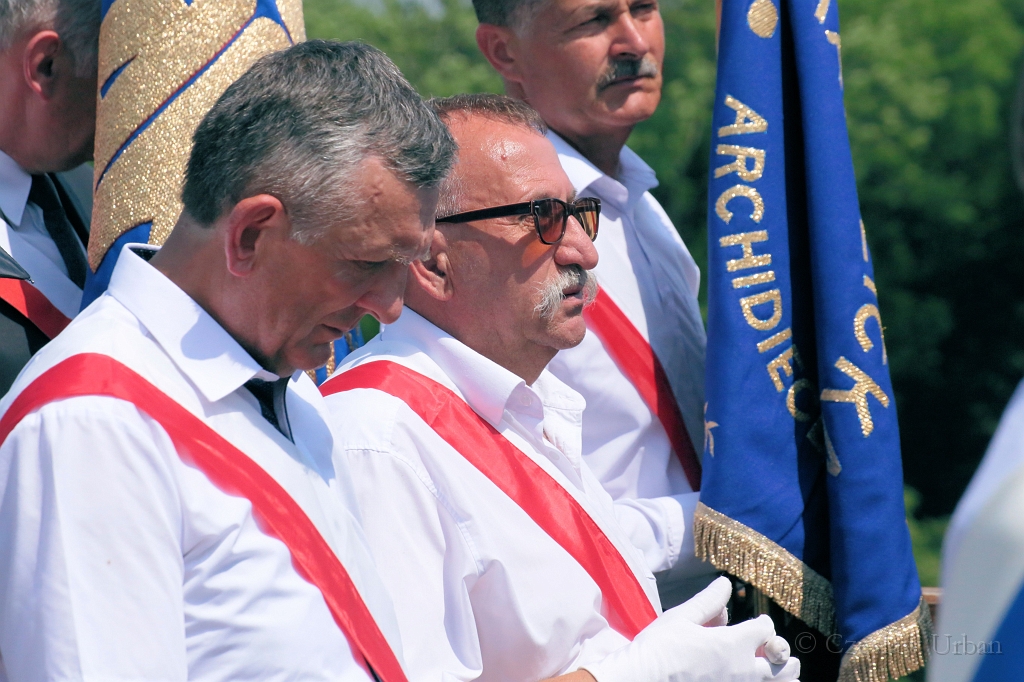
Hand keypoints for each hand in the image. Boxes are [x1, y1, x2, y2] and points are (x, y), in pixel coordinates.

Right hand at [581, 577, 800, 681]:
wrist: (641, 681)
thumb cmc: (659, 648)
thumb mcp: (681, 617)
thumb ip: (708, 602)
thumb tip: (726, 584)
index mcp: (732, 643)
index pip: (764, 629)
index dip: (762, 623)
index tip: (759, 623)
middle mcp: (742, 669)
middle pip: (779, 662)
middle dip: (782, 654)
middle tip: (785, 654)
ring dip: (783, 676)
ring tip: (789, 673)